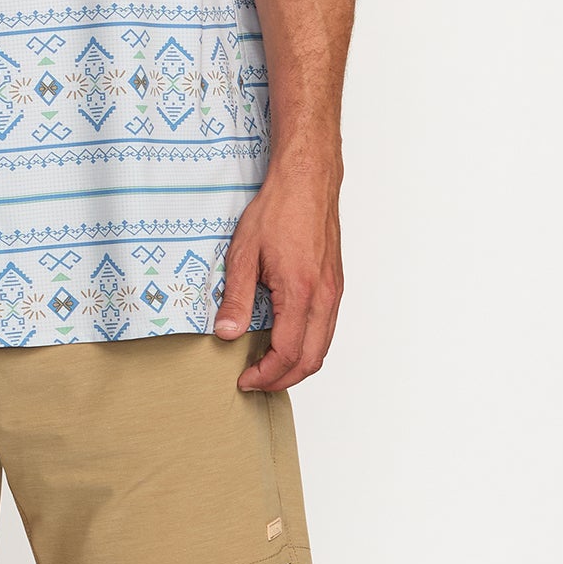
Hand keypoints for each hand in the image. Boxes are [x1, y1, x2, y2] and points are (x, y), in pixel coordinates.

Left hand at [213, 157, 343, 390]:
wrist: (307, 182)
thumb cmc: (278, 210)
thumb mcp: (243, 254)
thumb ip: (235, 298)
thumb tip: (226, 333)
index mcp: (301, 292)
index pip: (287, 353)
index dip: (265, 374)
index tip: (243, 379)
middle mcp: (324, 297)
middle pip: (311, 360)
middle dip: (282, 380)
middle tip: (254, 382)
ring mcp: (334, 292)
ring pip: (322, 347)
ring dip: (297, 366)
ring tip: (267, 367)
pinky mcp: (335, 286)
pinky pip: (326, 328)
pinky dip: (308, 346)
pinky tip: (285, 340)